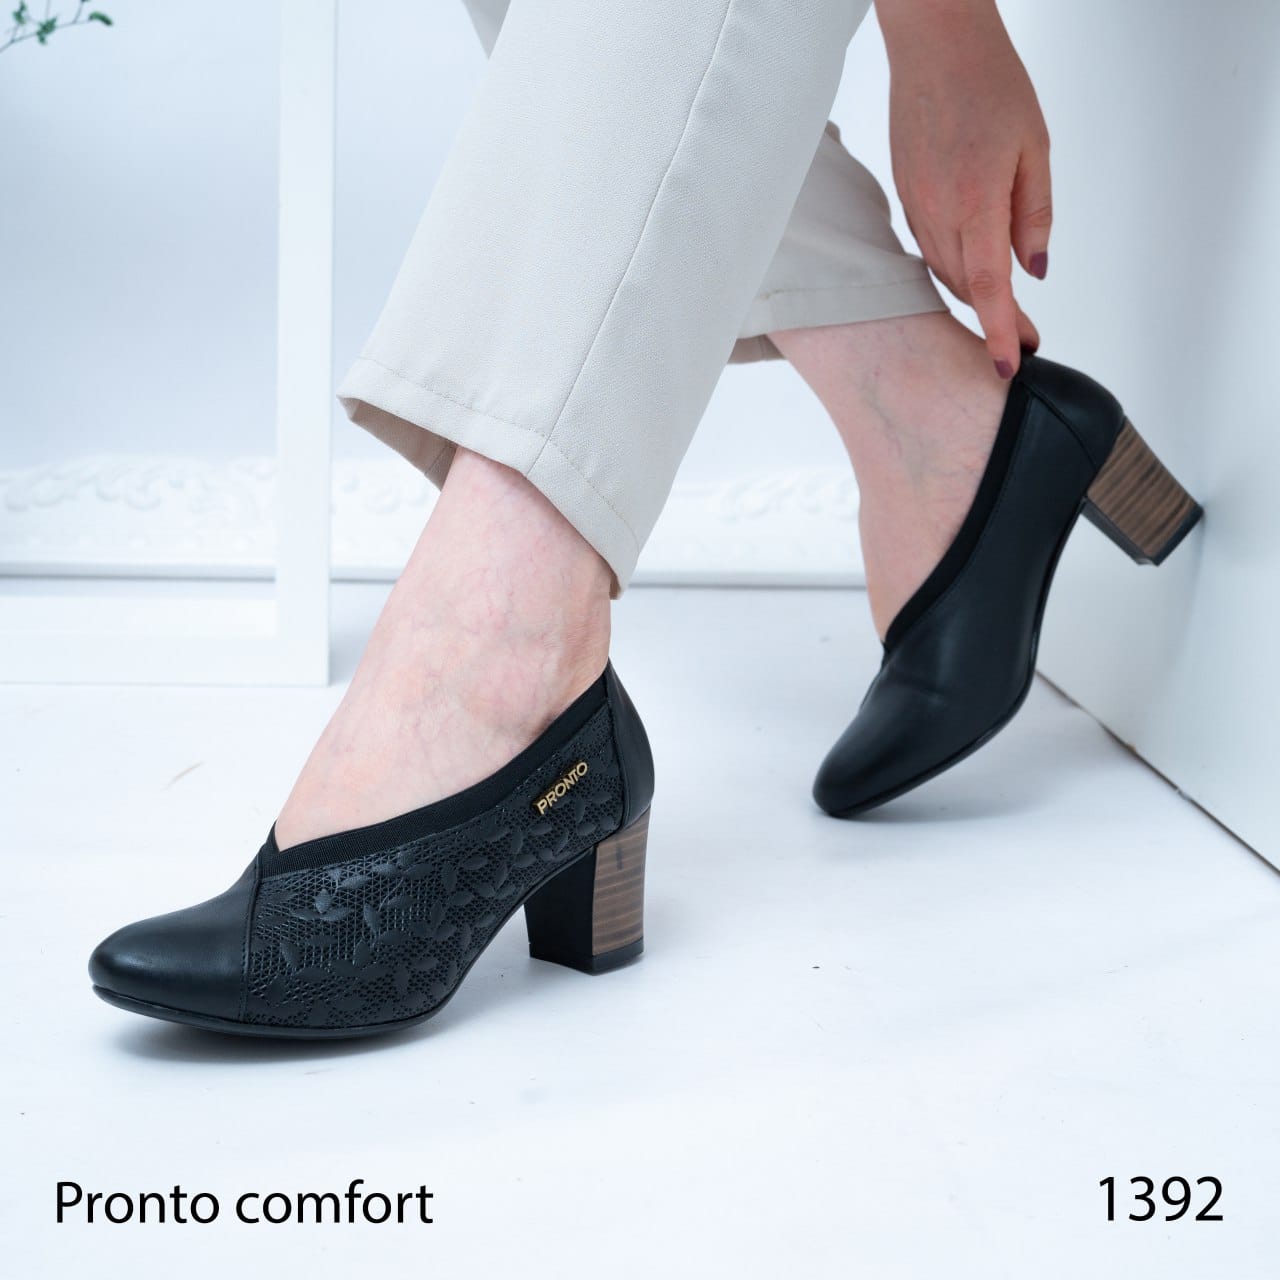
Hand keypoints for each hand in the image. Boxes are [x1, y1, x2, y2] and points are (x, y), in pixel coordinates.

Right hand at [877, 0, 1050, 375]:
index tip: (1009, 365)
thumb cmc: (989, 84)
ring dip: (973, 296)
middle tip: (1024, 338)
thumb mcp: (1035, 147)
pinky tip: (971, 269)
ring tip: (1002, 311)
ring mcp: (916, 207)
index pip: (989, 286)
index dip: (999, 332)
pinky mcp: (906, 199)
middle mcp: (938, 212)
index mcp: (976, 199)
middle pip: (967, 287)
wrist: (934, 45)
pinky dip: (953, 268)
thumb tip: (1035, 268)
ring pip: (945, 272)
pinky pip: (929, 249)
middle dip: (994, 320)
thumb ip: (1035, 213)